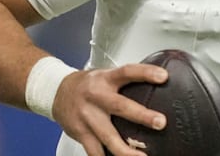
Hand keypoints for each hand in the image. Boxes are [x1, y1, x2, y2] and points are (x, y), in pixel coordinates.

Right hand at [53, 63, 169, 155]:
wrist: (56, 92)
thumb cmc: (86, 84)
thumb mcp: (105, 75)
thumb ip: (125, 80)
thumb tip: (156, 82)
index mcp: (105, 79)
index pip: (127, 72)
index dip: (145, 73)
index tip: (163, 76)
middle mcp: (96, 97)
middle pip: (120, 106)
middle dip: (142, 116)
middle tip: (160, 122)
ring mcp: (88, 117)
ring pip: (108, 136)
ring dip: (126, 149)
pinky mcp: (81, 133)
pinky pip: (95, 151)